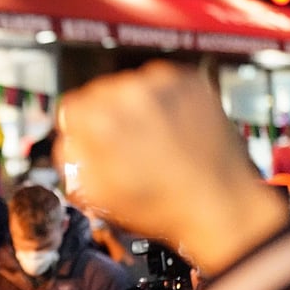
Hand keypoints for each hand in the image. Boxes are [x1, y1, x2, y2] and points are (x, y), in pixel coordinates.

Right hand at [57, 59, 287, 274]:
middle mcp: (130, 93)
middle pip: (101, 93)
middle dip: (108, 117)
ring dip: (136, 108)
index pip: (71, 107)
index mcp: (101, 120)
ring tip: (154, 140)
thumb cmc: (162, 206)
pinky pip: (163, 85)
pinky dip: (164, 103)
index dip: (80, 129)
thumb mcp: (98, 194)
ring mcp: (163, 85)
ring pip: (132, 86)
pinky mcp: (191, 83)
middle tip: (127, 146)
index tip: (90, 140)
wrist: (221, 206)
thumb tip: (69, 140)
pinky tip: (172, 130)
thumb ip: (71, 159)